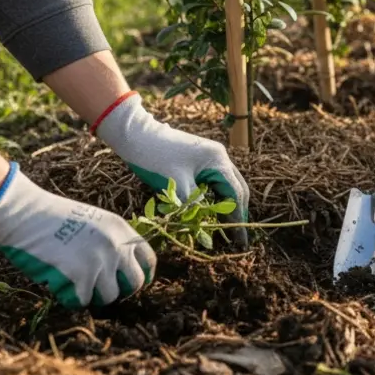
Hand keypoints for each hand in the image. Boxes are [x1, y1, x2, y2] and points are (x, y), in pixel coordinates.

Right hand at [0, 163, 155, 308]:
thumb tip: (120, 271)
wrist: (25, 213)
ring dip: (94, 296)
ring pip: (110, 296)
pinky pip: (83, 301)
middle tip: (101, 291)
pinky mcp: (81, 276)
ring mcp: (101, 261)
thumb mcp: (94, 221)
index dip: (142, 276)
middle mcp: (117, 246)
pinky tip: (61, 286)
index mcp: (122, 230)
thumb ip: (111, 241)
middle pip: (134, 283)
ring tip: (77, 286)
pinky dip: (72, 298)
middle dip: (119, 291)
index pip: (148, 259)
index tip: (132, 284)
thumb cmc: (52, 218)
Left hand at [93, 92, 251, 247]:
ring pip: (226, 186)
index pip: (235, 194)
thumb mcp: (176, 186)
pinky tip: (210, 211)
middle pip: (236, 188)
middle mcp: (219, 157)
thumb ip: (194, 206)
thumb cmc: (155, 158)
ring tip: (225, 228)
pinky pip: (213, 182)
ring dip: (226, 206)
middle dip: (237, 212)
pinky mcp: (199, 160)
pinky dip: (215, 198)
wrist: (135, 134)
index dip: (238, 218)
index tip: (240, 240)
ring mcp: (209, 157)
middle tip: (237, 237)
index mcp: (218, 161)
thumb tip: (206, 226)